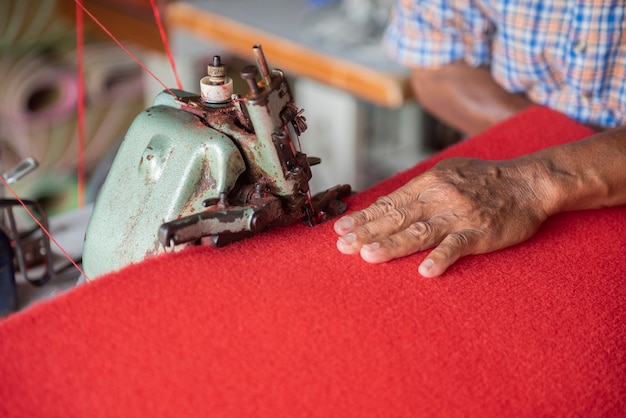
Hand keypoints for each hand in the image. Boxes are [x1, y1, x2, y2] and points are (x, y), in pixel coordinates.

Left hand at [334, 157, 550, 277]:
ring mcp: (459, 215)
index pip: (390, 203)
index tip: (341, 229)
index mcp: (429, 183)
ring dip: (393, 244)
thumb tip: (389, 204)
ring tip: (368, 256)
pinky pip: (457, 246)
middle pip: (397, 217)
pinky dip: (441, 258)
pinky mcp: (480, 232)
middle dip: (367, 232)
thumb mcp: (448, 173)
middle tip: (342, 246)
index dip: (365, 217)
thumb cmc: (485, 179)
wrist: (530, 182)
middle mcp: (439, 198)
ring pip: (419, 232)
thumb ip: (420, 189)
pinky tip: (425, 271)